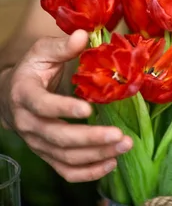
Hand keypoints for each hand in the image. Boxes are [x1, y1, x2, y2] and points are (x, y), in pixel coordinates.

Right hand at [0, 31, 132, 182]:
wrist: (12, 96)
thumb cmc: (33, 71)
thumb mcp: (43, 52)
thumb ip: (62, 46)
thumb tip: (82, 35)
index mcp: (25, 95)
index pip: (42, 105)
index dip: (63, 108)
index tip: (88, 108)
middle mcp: (29, 124)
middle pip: (58, 137)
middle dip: (90, 138)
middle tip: (119, 135)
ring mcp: (38, 143)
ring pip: (65, 157)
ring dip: (96, 155)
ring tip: (124, 146)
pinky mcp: (49, 154)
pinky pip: (66, 170)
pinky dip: (88, 172)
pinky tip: (111, 163)